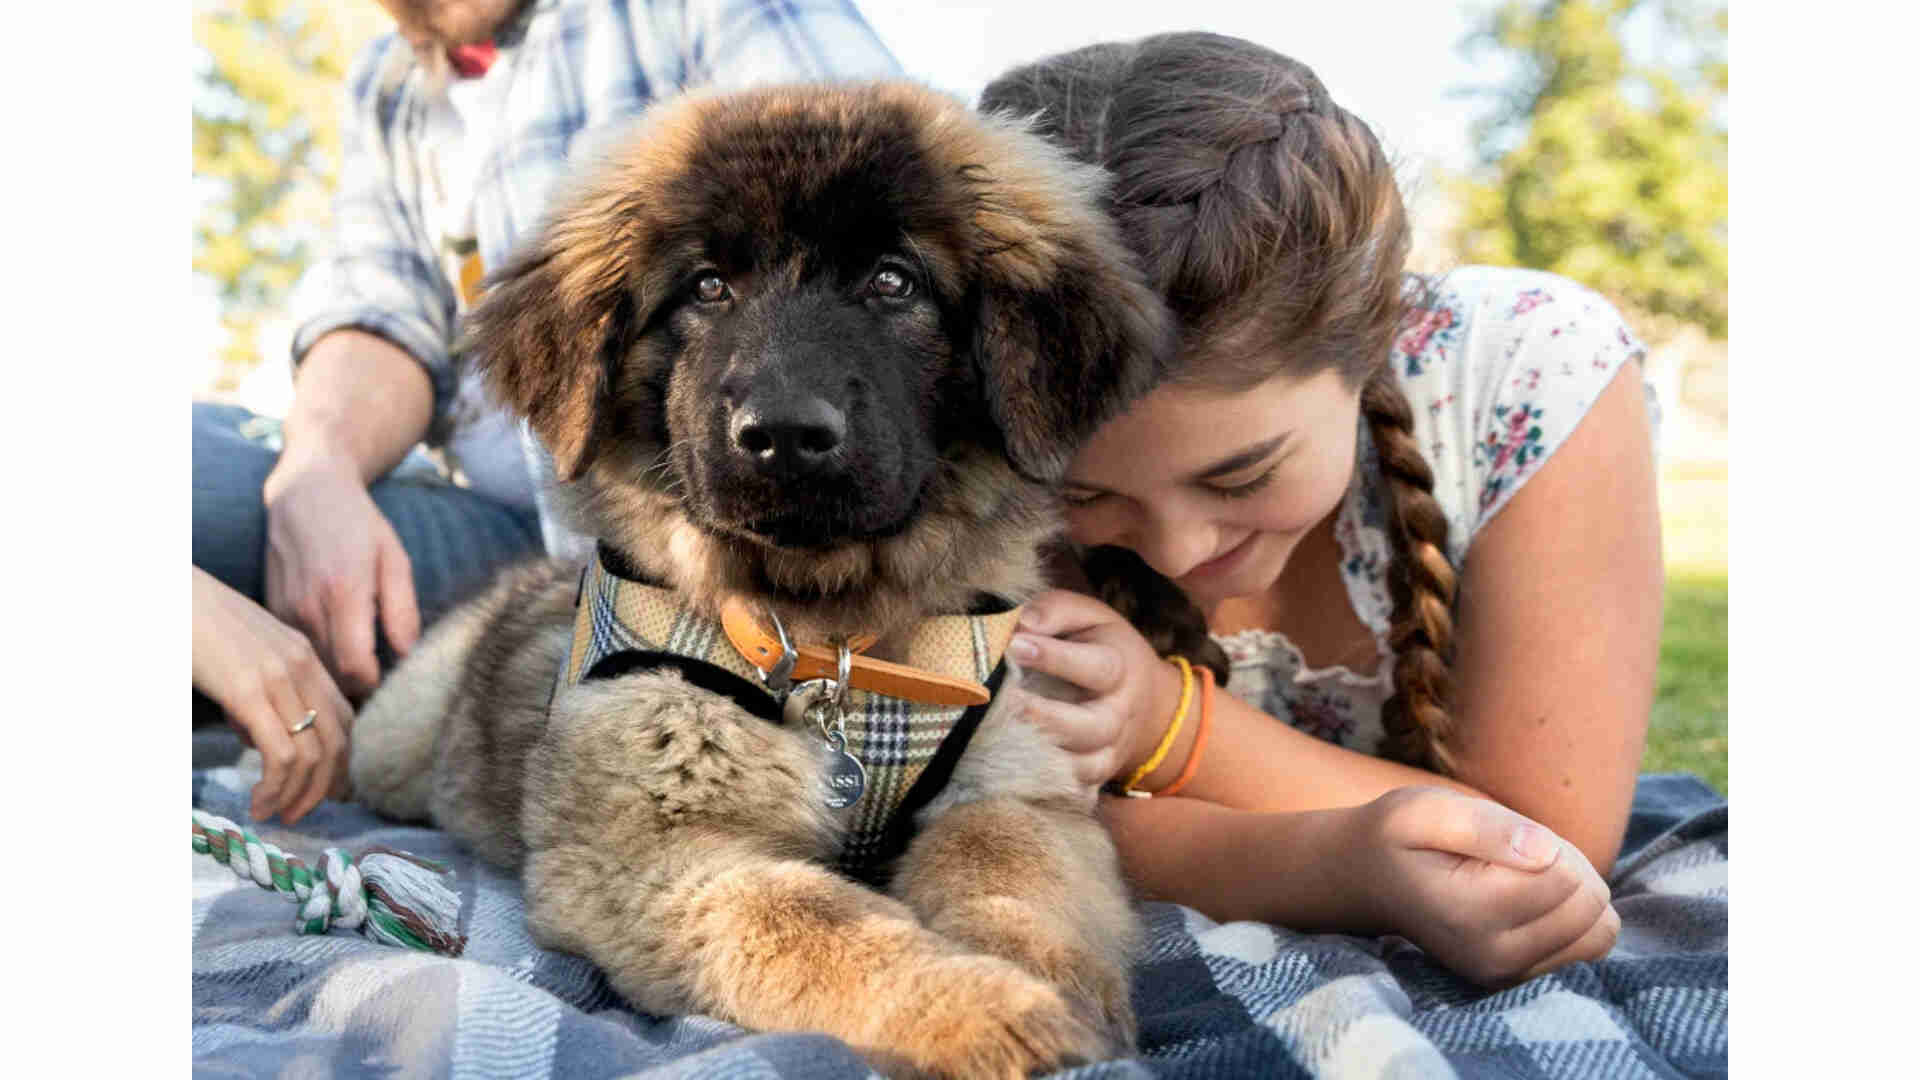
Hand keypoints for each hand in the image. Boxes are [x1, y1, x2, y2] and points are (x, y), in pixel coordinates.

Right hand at [192, 567, 354, 823]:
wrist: (162, 591)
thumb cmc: (189, 625)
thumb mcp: (237, 658)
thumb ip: (255, 693)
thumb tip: (256, 737)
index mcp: (303, 654)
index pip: (343, 717)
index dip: (338, 760)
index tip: (321, 790)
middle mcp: (303, 664)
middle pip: (338, 740)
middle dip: (325, 786)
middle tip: (300, 813)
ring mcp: (279, 677)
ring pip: (315, 754)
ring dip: (298, 796)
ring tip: (275, 814)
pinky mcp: (249, 691)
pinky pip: (282, 754)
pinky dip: (276, 788)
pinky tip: (258, 802)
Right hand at [261, 441, 419, 698]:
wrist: (306, 492)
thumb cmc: (359, 525)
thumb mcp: (394, 560)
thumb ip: (403, 612)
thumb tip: (408, 657)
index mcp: (344, 593)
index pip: (356, 668)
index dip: (376, 687)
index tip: (393, 685)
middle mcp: (308, 606)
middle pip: (332, 676)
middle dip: (358, 690)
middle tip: (382, 688)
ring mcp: (284, 610)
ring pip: (312, 669)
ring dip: (336, 679)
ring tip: (362, 673)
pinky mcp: (271, 611)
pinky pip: (296, 652)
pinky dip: (316, 661)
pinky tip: (336, 652)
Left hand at [1008, 589, 1183, 786]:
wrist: (1144, 699)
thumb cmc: (1101, 646)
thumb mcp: (1088, 617)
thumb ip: (1056, 611)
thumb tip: (1022, 624)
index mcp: (1120, 668)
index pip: (1095, 667)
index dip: (1054, 657)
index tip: (1013, 645)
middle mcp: (1119, 715)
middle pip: (1091, 727)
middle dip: (1046, 718)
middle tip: (1005, 702)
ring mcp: (1110, 751)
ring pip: (1083, 766)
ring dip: (1042, 757)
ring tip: (1001, 739)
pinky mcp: (1097, 777)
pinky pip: (1075, 792)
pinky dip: (1047, 789)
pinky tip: (1013, 777)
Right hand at [1344, 786, 1619, 985]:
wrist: (1367, 880)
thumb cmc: (1399, 835)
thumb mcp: (1426, 809)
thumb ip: (1485, 826)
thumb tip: (1546, 852)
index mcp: (1469, 912)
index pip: (1567, 877)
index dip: (1549, 843)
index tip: (1506, 838)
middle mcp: (1492, 956)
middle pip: (1590, 907)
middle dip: (1569, 868)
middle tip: (1516, 854)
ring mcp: (1506, 975)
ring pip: (1598, 933)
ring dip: (1575, 896)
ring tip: (1524, 877)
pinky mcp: (1518, 979)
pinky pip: (1587, 950)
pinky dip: (1572, 919)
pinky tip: (1530, 901)